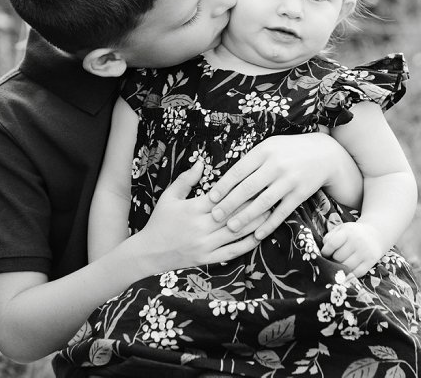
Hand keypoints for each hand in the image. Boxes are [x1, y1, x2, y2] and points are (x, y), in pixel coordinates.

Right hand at [128, 161, 267, 272]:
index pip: (222, 196)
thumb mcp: (169, 197)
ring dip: (255, 222)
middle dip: (253, 203)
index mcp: (193, 209)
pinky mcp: (208, 259)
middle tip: (270, 192)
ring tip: (272, 212)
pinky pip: (232, 252)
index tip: (256, 180)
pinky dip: (248, 244)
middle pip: (233, 213)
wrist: (148, 253)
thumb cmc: (159, 222)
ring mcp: (205, 245)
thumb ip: (186, 180)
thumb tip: (201, 162)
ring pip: (236, 232)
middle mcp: (201, 227)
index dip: (241, 189)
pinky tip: (260, 236)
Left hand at [208, 133, 355, 239]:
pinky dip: (268, 225)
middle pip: (247, 188)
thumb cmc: (289, 150)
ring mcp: (289, 180)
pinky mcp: (300, 194)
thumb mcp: (270, 147)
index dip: (223, 186)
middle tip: (215, 216)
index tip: (211, 198)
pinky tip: (257, 235)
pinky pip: (281, 212)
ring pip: (263, 202)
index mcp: (264, 151)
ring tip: (231, 227)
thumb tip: (226, 177)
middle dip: (229, 204)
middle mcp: (276, 165)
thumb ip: (251, 160)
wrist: (324, 154)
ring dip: (245, 217)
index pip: (238, 171)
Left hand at [320, 222, 385, 277]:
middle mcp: (357, 241)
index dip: (325, 252)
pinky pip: (357, 273)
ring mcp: (365, 251)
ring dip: (341, 268)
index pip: (331, 244)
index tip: (325, 254)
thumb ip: (329, 237)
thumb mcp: (341, 229)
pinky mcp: (371, 261)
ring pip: (346, 267)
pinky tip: (349, 269)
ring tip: (340, 264)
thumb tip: (323, 252)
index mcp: (348, 231)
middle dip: (333, 260)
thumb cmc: (353, 233)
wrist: (375, 234)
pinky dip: (351, 274)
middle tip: (334, 259)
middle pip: (338, 257)